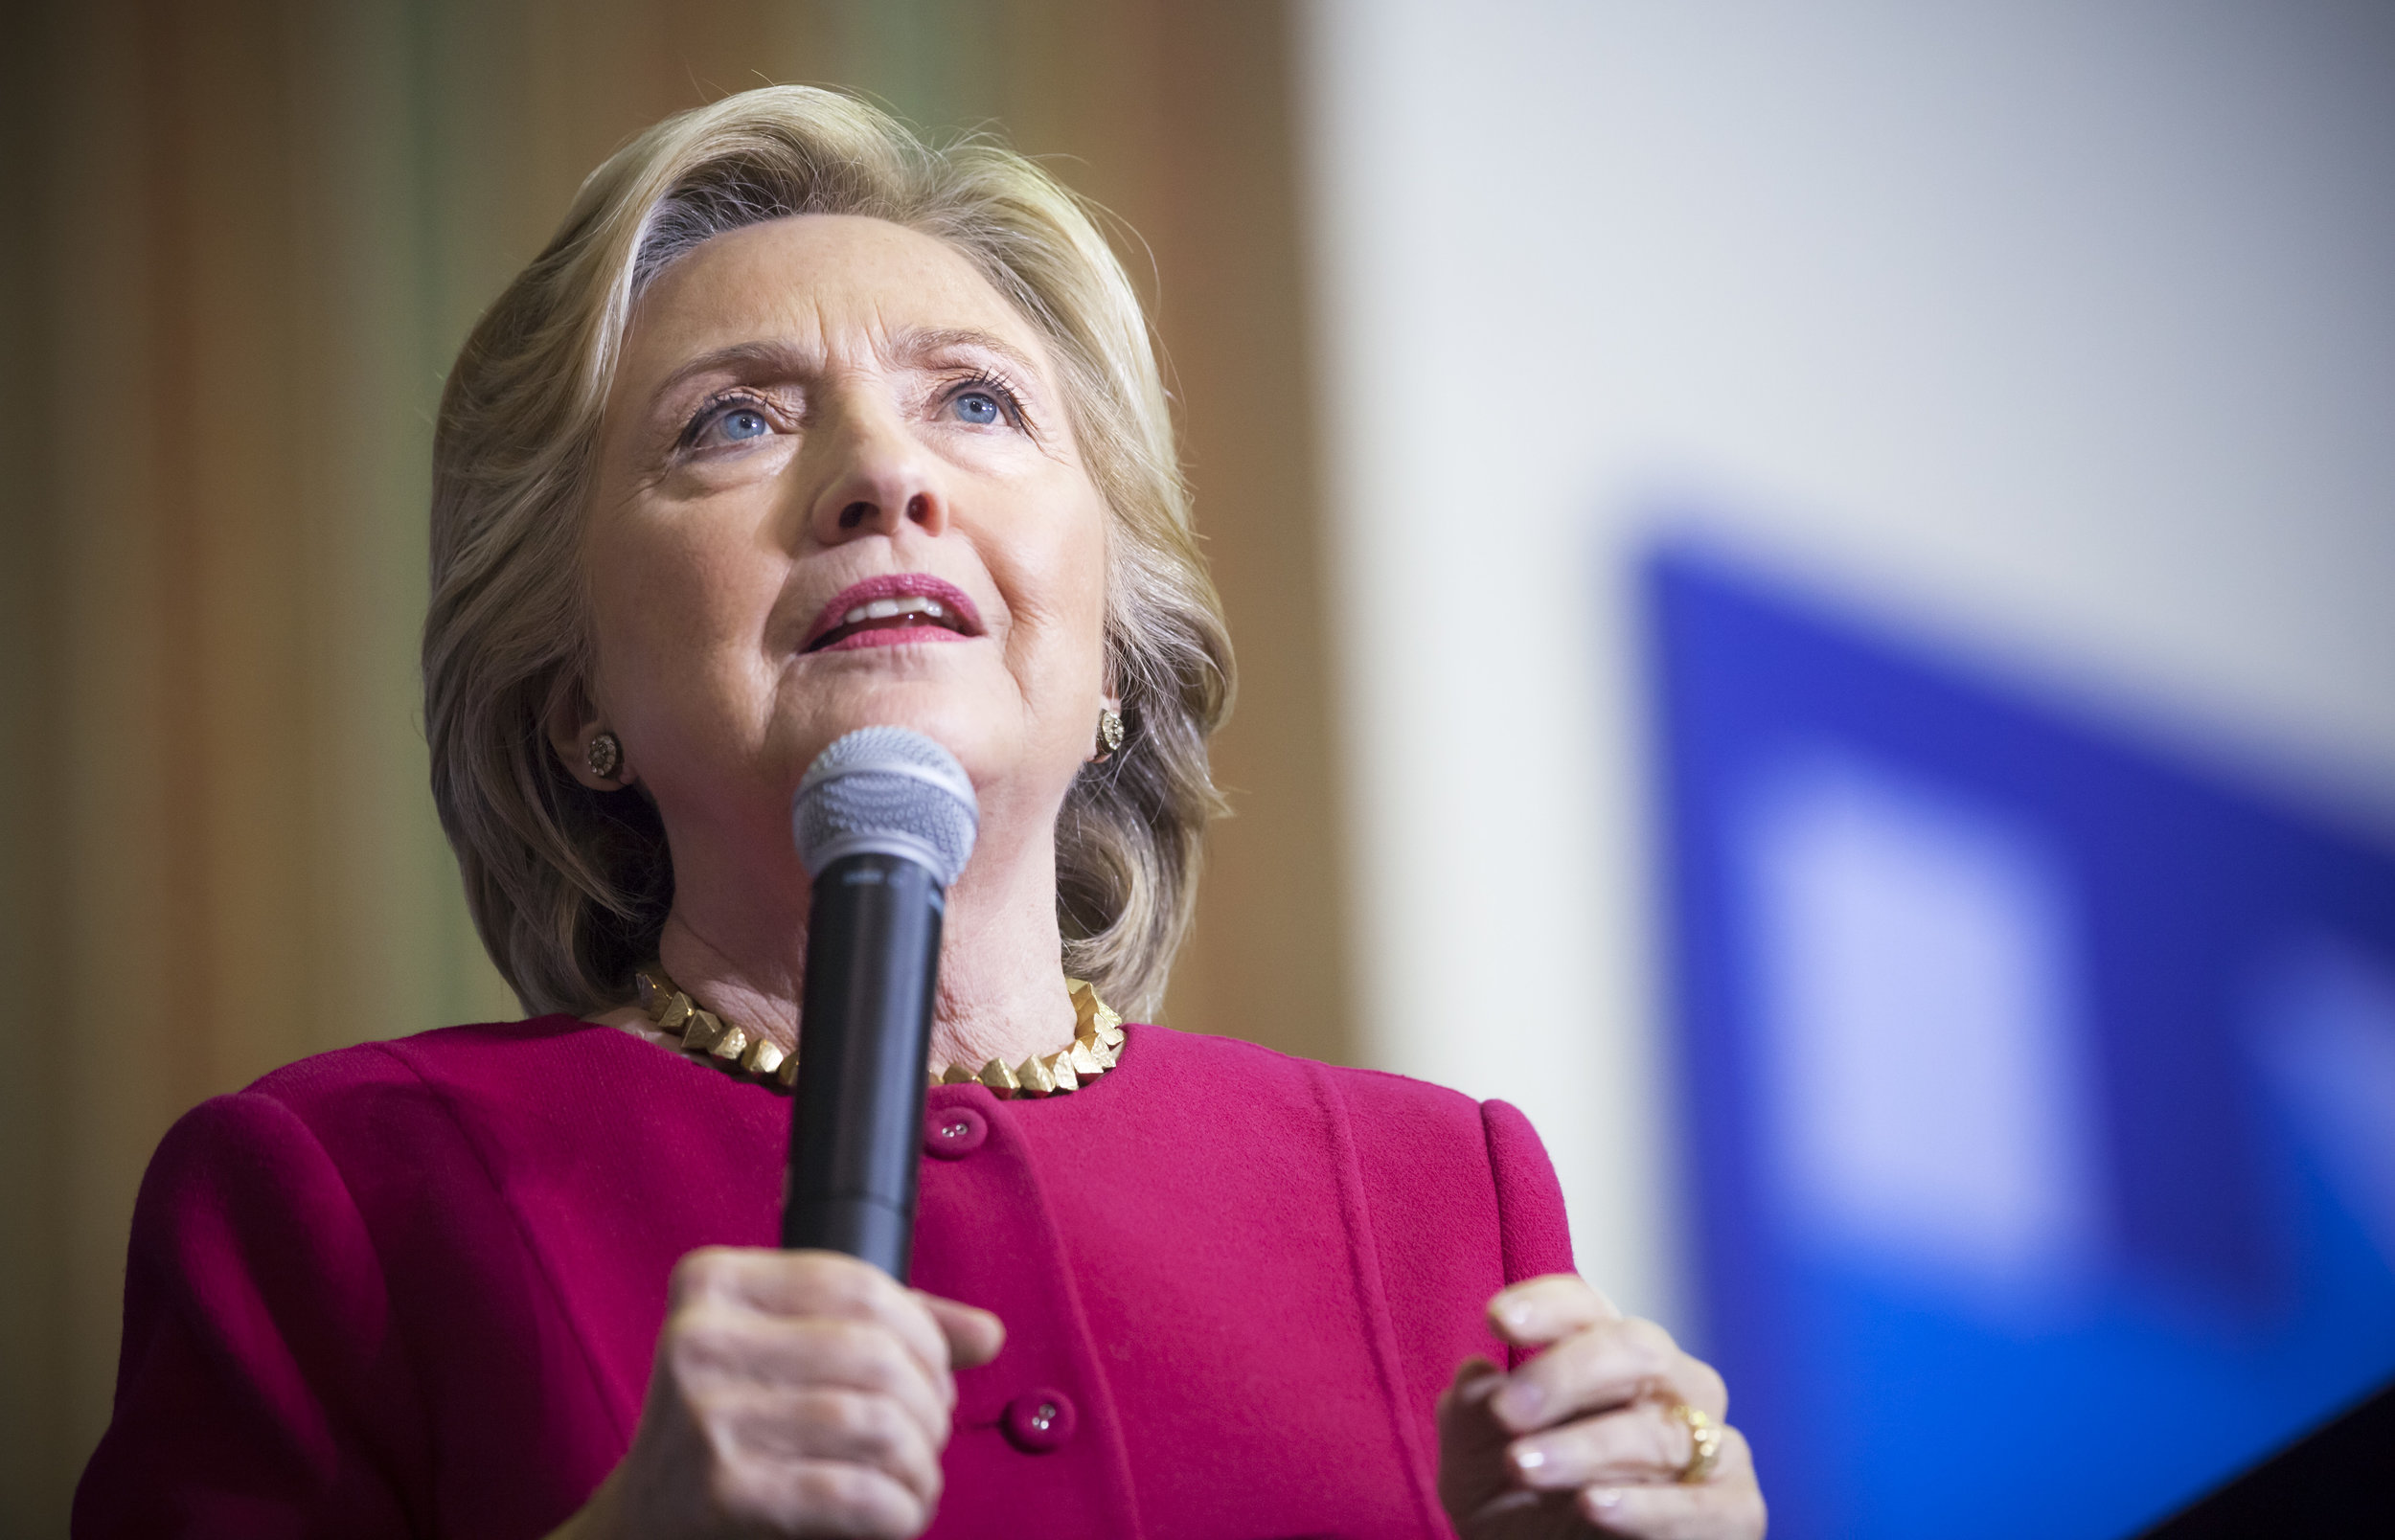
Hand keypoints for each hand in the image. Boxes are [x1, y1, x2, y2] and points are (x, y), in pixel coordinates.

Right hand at [555, 1247, 1004, 1539]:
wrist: (641, 1527)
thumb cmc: (730, 1433)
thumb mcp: (785, 1357)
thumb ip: (883, 1332)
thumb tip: (989, 1333)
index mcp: (712, 1283)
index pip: (857, 1284)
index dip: (924, 1333)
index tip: (935, 1374)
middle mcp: (699, 1340)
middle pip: (875, 1353)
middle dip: (930, 1404)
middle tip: (930, 1438)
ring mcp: (706, 1418)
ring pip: (874, 1423)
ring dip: (921, 1464)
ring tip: (918, 1482)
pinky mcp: (723, 1493)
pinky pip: (854, 1494)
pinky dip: (898, 1510)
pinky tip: (897, 1515)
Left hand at [1437, 1275, 1764, 1538]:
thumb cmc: (1523, 1515)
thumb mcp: (1473, 1471)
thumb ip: (1468, 1418)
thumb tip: (1477, 1373)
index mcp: (1604, 1357)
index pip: (1585, 1307)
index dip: (1545, 1305)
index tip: (1496, 1321)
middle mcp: (1668, 1385)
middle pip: (1634, 1348)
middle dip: (1566, 1374)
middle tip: (1506, 1411)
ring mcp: (1711, 1444)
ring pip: (1658, 1431)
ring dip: (1585, 1448)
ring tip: (1522, 1465)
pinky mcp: (1736, 1509)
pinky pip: (1699, 1503)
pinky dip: (1643, 1506)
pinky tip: (1593, 1503)